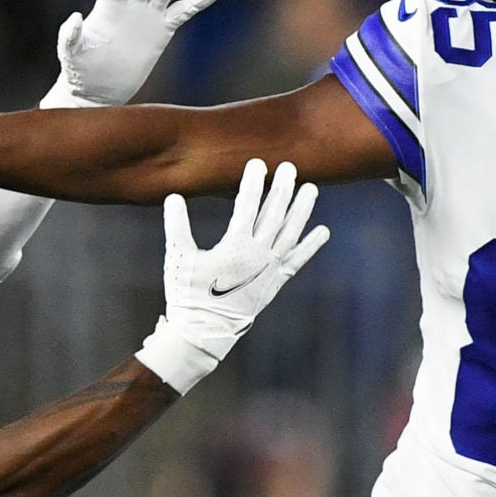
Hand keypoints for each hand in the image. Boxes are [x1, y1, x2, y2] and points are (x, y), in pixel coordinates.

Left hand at [54, 0, 217, 105]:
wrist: (99, 89)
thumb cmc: (80, 70)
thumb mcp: (71, 54)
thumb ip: (70, 37)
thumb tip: (75, 18)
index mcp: (107, 6)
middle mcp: (129, 5)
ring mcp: (146, 16)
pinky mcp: (161, 31)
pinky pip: (180, 13)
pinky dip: (195, 4)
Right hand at [138, 160, 328, 392]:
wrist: (204, 332)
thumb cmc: (187, 295)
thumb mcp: (177, 258)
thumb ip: (176, 226)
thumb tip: (173, 196)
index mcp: (235, 247)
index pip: (247, 206)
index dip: (253, 183)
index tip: (257, 163)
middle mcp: (258, 256)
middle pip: (275, 215)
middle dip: (283, 189)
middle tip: (290, 166)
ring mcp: (270, 270)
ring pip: (291, 234)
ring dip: (302, 211)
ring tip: (312, 189)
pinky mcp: (275, 283)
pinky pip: (298, 261)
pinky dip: (311, 246)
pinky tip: (323, 231)